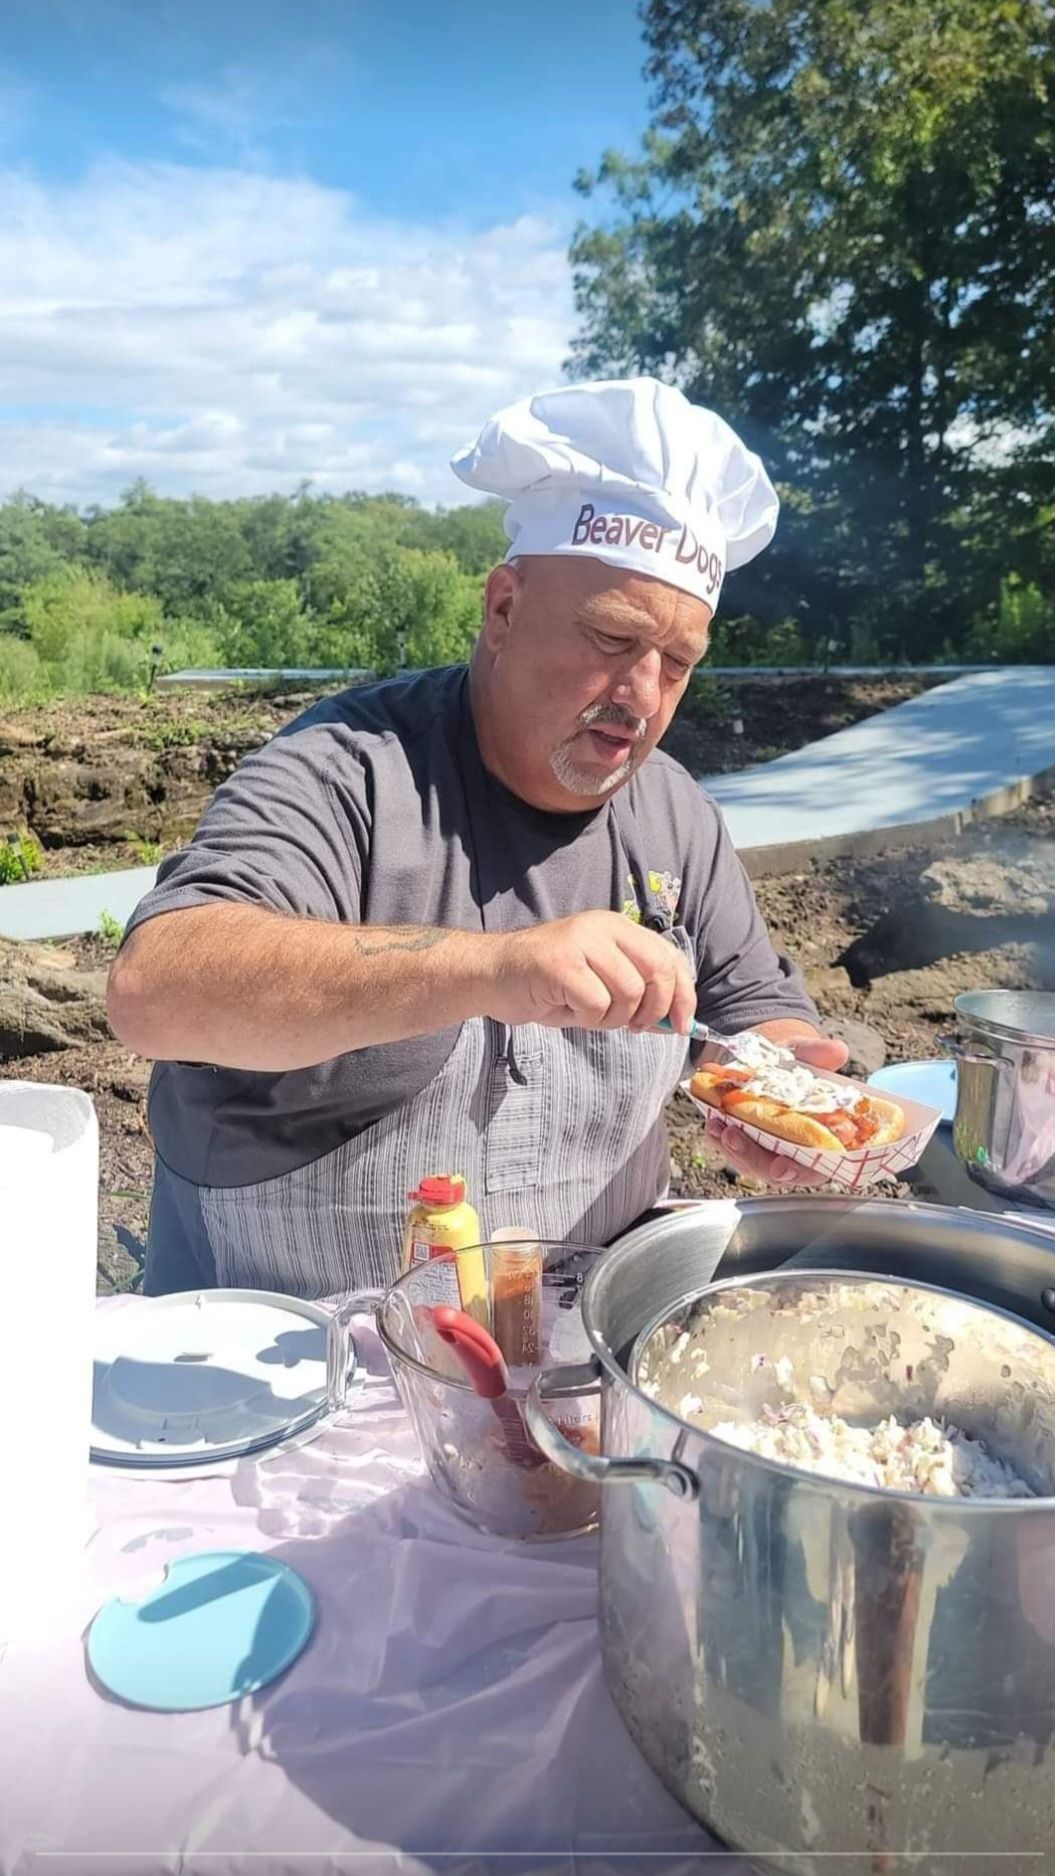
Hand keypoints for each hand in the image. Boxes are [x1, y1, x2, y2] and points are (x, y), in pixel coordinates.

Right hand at [487, 911, 697, 1033]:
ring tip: (588, 1014)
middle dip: (655, 1009)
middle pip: (658, 971)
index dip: (684, 994)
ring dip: (614, 1017)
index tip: (682, 1024)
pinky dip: (587, 1018)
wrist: (492, 975)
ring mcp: (582, 942)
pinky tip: (568, 1010)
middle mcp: (604, 927)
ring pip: (629, 991)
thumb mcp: (600, 983)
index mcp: (618, 928)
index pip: (670, 957)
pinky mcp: (561, 963)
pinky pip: (597, 1003)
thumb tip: (675, 1021)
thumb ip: (637, 995)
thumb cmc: (547, 984)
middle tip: (636, 1027)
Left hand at [704, 1031, 851, 1189]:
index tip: (781, 1166)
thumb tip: (837, 1051)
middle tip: (733, 1136)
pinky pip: (734, 1149)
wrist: (771, 1062)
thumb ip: (821, 1054)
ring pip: (752, 1164)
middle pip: (776, 1170)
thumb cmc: (797, 1065)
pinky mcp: (748, 1145)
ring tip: (717, 1125)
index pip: (814, 1167)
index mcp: (825, 1141)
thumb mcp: (807, 1054)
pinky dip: (721, 1138)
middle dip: (753, 1158)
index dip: (799, 1171)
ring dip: (733, 1149)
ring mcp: (770, 1153)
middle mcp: (798, 1154)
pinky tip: (713, 1122)